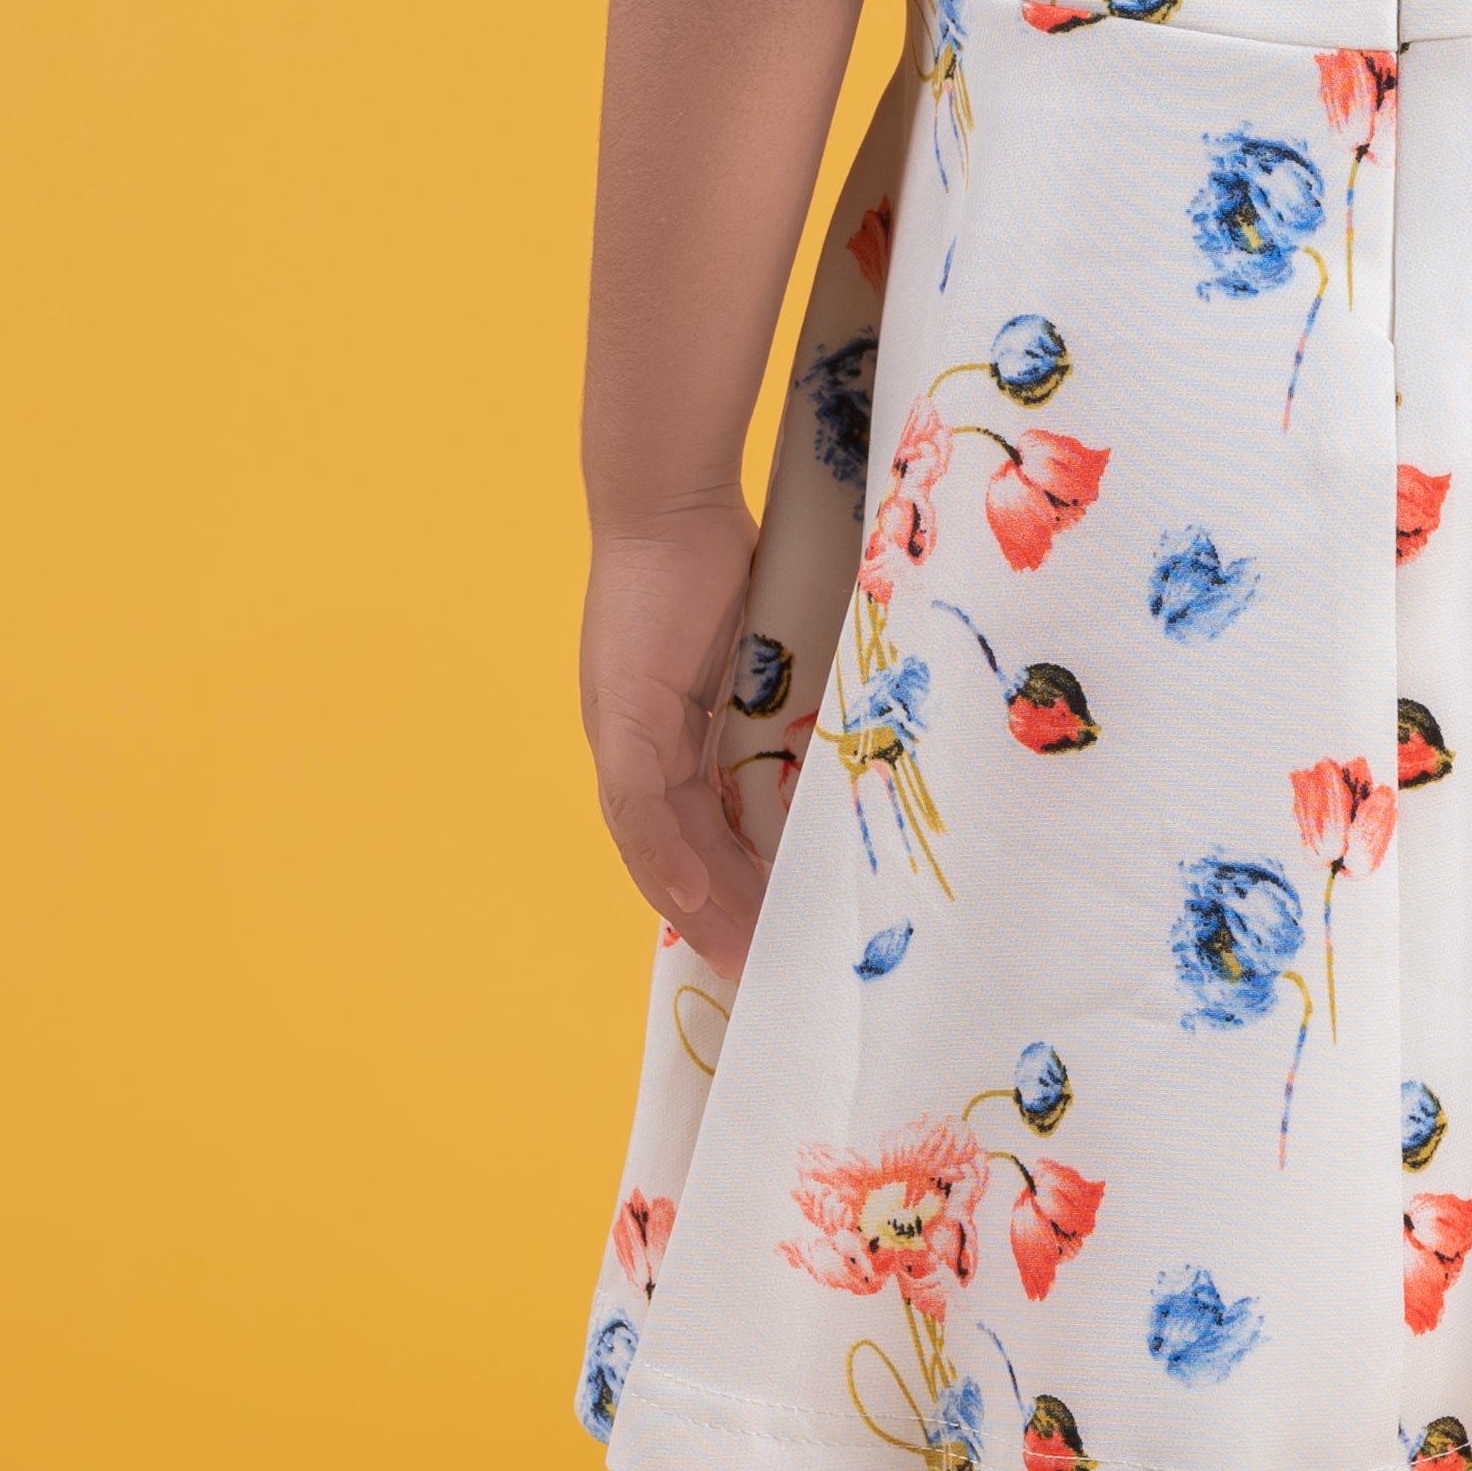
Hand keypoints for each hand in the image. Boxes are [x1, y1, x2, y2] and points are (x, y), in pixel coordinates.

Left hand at [583, 499, 763, 976]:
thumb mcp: (768, 652)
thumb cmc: (727, 556)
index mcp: (668, 728)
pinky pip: (637, 807)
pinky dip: (666, 858)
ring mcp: (620, 732)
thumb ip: (789, 703)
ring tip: (738, 954)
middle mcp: (634, 741)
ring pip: (651, 844)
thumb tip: (851, 744)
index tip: (769, 931)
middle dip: (717, 914)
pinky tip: (696, 899)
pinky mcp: (620, 718)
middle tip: (762, 969)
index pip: (695, 827)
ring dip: (693, 903)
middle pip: (673, 852)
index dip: (728, 883)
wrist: (671, 501)